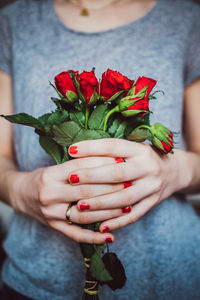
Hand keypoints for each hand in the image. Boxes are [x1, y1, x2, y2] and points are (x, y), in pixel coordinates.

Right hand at [10, 156, 124, 243]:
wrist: (21, 193)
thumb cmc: (43, 177)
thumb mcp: (56, 166)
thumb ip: (78, 164)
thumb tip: (110, 158)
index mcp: (51, 174)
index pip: (82, 168)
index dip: (104, 164)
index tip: (123, 162)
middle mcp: (50, 194)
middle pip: (86, 191)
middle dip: (112, 187)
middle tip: (132, 183)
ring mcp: (51, 213)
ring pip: (84, 214)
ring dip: (108, 211)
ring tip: (128, 207)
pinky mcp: (54, 226)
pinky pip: (76, 234)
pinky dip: (94, 237)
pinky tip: (110, 237)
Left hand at [67, 139, 183, 232]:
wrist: (174, 171)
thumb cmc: (145, 158)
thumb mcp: (133, 148)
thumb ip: (112, 151)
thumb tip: (80, 152)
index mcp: (140, 150)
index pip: (113, 147)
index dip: (92, 148)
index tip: (72, 150)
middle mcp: (148, 167)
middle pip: (117, 173)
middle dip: (92, 176)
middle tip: (71, 178)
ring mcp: (152, 187)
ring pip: (124, 198)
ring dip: (101, 203)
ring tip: (80, 205)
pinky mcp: (153, 202)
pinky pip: (134, 215)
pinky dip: (117, 222)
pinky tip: (101, 227)